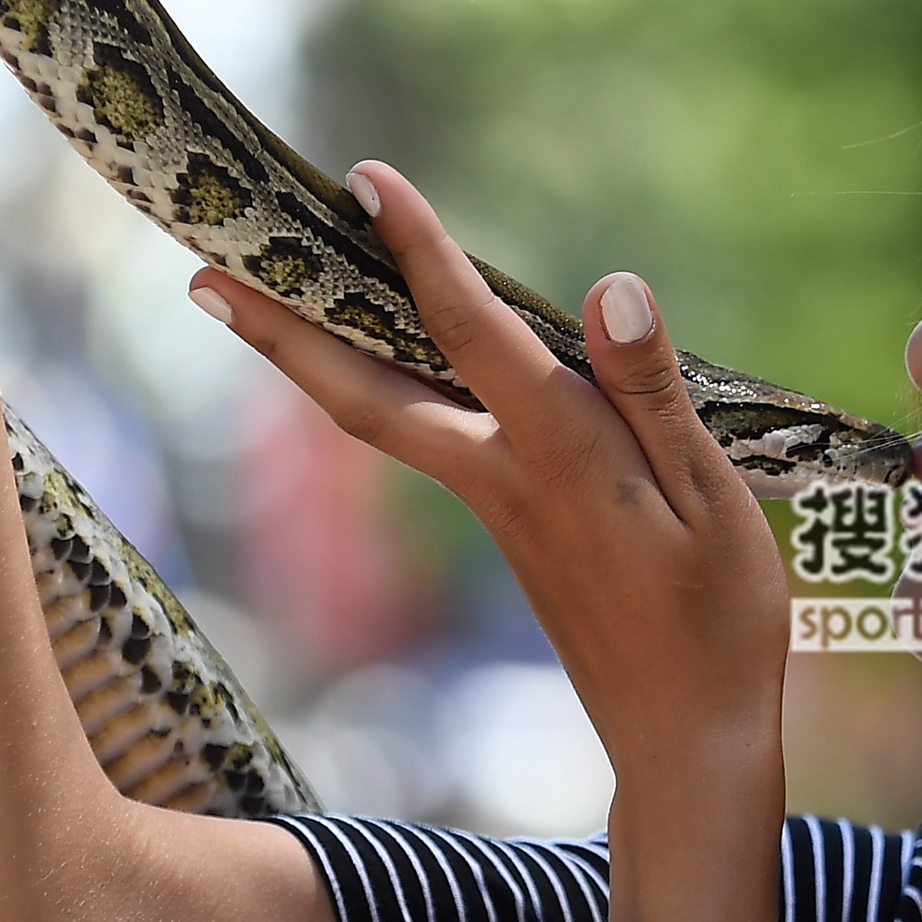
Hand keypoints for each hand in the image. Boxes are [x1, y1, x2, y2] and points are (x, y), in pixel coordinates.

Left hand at [190, 165, 788, 807]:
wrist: (684, 741)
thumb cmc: (720, 621)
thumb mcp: (716, 499)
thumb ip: (655, 392)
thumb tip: (611, 289)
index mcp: (560, 456)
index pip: (472, 331)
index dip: (421, 250)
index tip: (367, 179)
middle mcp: (504, 477)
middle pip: (363, 396)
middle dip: (282, 333)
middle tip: (201, 273)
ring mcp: (495, 507)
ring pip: (378, 417)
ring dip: (304, 358)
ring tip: (245, 299)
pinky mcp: (506, 528)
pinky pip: (421, 437)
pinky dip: (374, 384)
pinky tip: (372, 354)